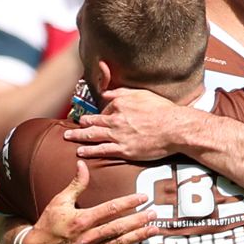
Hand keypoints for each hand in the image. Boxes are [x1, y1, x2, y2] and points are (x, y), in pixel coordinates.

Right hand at [24, 160, 158, 243]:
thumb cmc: (49, 224)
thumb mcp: (59, 201)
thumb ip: (75, 184)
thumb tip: (82, 165)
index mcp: (82, 220)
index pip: (110, 209)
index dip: (128, 202)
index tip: (142, 197)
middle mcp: (89, 236)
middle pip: (119, 227)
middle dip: (138, 220)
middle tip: (154, 213)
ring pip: (120, 242)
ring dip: (138, 236)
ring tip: (154, 230)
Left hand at [63, 88, 196, 159]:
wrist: (174, 128)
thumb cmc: (162, 110)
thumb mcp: (142, 94)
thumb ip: (122, 92)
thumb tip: (106, 94)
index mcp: (120, 104)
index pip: (104, 108)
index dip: (99, 113)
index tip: (94, 117)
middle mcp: (115, 119)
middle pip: (93, 122)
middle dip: (81, 124)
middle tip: (70, 128)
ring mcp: (118, 135)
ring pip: (92, 136)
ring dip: (78, 137)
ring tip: (68, 138)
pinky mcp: (124, 150)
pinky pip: (102, 150)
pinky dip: (89, 150)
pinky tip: (81, 151)